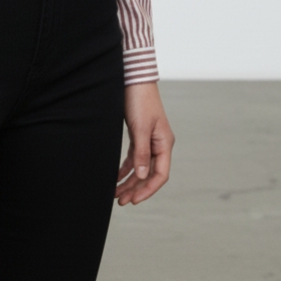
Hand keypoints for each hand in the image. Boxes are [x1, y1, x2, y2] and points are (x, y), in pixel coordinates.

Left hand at [115, 82, 174, 205]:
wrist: (134, 78)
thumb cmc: (140, 100)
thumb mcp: (141, 128)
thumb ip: (142, 153)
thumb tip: (142, 175)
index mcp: (165, 143)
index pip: (160, 174)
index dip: (148, 189)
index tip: (134, 200)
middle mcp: (159, 144)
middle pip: (149, 174)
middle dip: (136, 188)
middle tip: (121, 201)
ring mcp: (149, 140)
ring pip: (140, 167)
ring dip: (129, 181)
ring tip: (116, 193)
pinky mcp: (139, 135)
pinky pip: (134, 157)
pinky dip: (126, 168)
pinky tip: (116, 177)